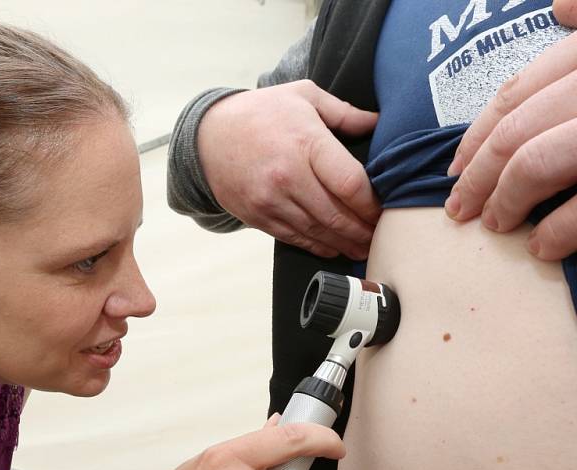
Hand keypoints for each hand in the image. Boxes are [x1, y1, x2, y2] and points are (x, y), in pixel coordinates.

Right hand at [198, 80, 381, 258]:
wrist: (208, 137)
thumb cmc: (260, 113)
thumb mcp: (303, 96)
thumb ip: (343, 112)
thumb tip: (379, 123)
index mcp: (304, 142)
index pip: (350, 184)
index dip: (373, 204)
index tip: (387, 210)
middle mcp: (288, 176)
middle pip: (337, 215)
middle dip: (364, 230)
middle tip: (382, 236)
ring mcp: (271, 200)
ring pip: (318, 232)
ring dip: (345, 244)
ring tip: (364, 248)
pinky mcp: (259, 216)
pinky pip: (295, 238)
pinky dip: (319, 246)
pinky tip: (335, 248)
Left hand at [445, 0, 576, 259]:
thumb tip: (560, 4)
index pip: (517, 94)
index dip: (475, 135)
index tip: (451, 168)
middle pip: (514, 130)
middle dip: (477, 174)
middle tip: (457, 209)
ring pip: (535, 163)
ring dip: (504, 200)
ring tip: (493, 225)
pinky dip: (556, 231)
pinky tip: (540, 247)